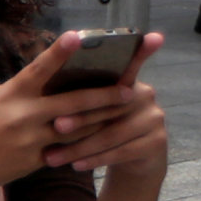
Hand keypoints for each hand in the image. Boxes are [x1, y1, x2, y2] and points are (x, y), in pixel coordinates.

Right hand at [0, 33, 160, 196]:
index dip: (60, 52)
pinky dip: (81, 143)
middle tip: (129, 89)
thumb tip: (40, 82)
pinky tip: (100, 139)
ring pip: (76, 129)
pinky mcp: (34, 161)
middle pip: (73, 103)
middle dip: (104, 96)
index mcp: (10, 95)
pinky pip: (65, 150)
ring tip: (123, 113)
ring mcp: (31, 141)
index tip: (80, 36)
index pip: (39, 69)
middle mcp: (24, 116)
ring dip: (101, 120)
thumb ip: (16, 90)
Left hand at [45, 34, 169, 178]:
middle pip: (109, 105)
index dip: (138, 51)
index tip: (148, 36)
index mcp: (127, 81)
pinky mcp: (156, 142)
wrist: (132, 161)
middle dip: (81, 116)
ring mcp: (155, 118)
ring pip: (112, 133)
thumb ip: (80, 94)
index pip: (128, 64)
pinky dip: (96, 159)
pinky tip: (77, 165)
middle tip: (56, 125)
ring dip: (80, 146)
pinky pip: (121, 151)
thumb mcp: (91, 110)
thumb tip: (44, 86)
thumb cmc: (101, 127)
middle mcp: (145, 95)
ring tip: (53, 156)